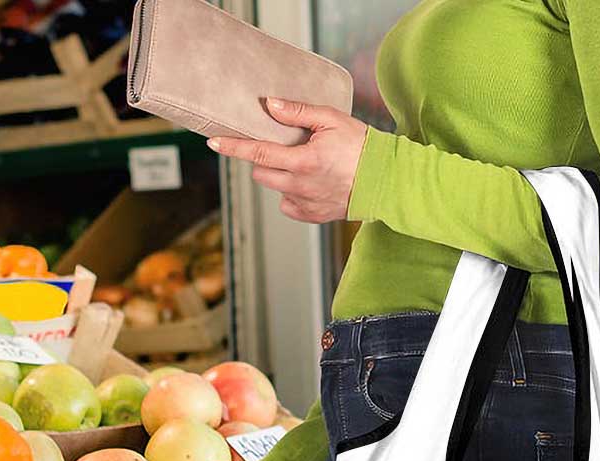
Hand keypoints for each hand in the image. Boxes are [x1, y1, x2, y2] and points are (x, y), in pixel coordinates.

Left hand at [207, 97, 367, 222]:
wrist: (385, 181)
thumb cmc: (361, 146)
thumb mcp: (331, 119)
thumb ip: (297, 112)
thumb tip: (269, 105)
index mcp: (303, 161)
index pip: (258, 153)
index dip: (233, 147)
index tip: (214, 143)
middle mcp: (300, 186)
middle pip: (261, 173)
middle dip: (263, 159)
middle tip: (281, 147)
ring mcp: (305, 204)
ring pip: (275, 188)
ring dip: (279, 175)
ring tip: (302, 164)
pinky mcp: (312, 216)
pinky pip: (288, 204)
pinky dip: (292, 193)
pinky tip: (309, 183)